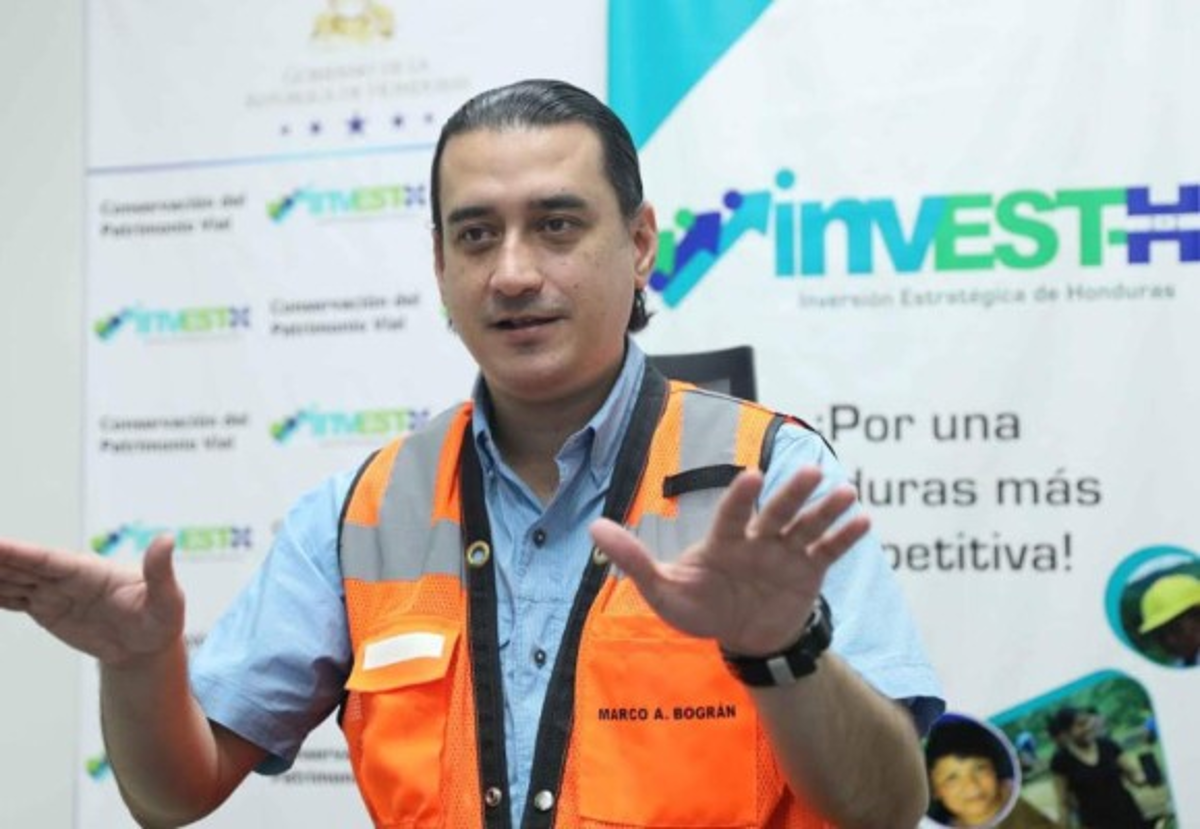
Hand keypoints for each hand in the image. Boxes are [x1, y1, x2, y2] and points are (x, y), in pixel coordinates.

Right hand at [0, 535, 184, 666]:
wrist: (147, 643)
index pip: (46, 559)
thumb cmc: (161, 618)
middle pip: (20, 565)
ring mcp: (52, 591)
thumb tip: (168, 539)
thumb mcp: (167, 600)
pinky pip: (10, 597)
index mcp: (89, 571)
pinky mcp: (44, 607)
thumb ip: (161, 571)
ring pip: (10, 579)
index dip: (19, 552)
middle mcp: (66, 576)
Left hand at [590, 466, 867, 655]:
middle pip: (777, 512)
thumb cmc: (700, 609)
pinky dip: (844, 537)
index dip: (742, 498)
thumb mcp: (663, 592)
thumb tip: (593, 528)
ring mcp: (786, 553)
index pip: (734, 515)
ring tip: (846, 492)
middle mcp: (758, 539)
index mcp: (724, 541)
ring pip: (808, 526)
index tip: (752, 477)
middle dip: (793, 493)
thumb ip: (634, 560)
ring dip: (826, 509)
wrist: (743, 637)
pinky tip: (863, 520)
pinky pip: (829, 552)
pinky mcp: (809, 571)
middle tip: (810, 471)